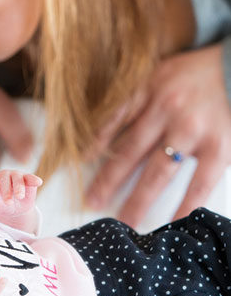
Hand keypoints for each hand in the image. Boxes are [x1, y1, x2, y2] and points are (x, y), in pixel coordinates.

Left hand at [0, 169, 41, 221]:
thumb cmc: (2, 205)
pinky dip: (34, 179)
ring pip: (17, 178)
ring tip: (19, 197)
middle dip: (6, 191)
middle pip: (4, 180)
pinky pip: (30, 177)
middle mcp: (4, 175)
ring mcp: (16, 175)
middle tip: (8, 203)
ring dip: (18, 187)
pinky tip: (38, 182)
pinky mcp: (28, 178)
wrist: (16, 209)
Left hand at [86, 44, 230, 224]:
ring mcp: (192, 129)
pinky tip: (172, 223)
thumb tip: (107, 129)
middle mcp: (166, 108)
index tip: (78, 164)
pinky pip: (199, 183)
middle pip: (129, 151)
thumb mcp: (162, 72)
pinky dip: (185, 205)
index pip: (113, 120)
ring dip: (139, 199)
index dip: (94, 144)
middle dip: (108, 180)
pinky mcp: (220, 146)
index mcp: (148, 88)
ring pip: (158, 172)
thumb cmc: (200, 73)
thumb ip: (138, 96)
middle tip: (91, 202)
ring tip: (124, 221)